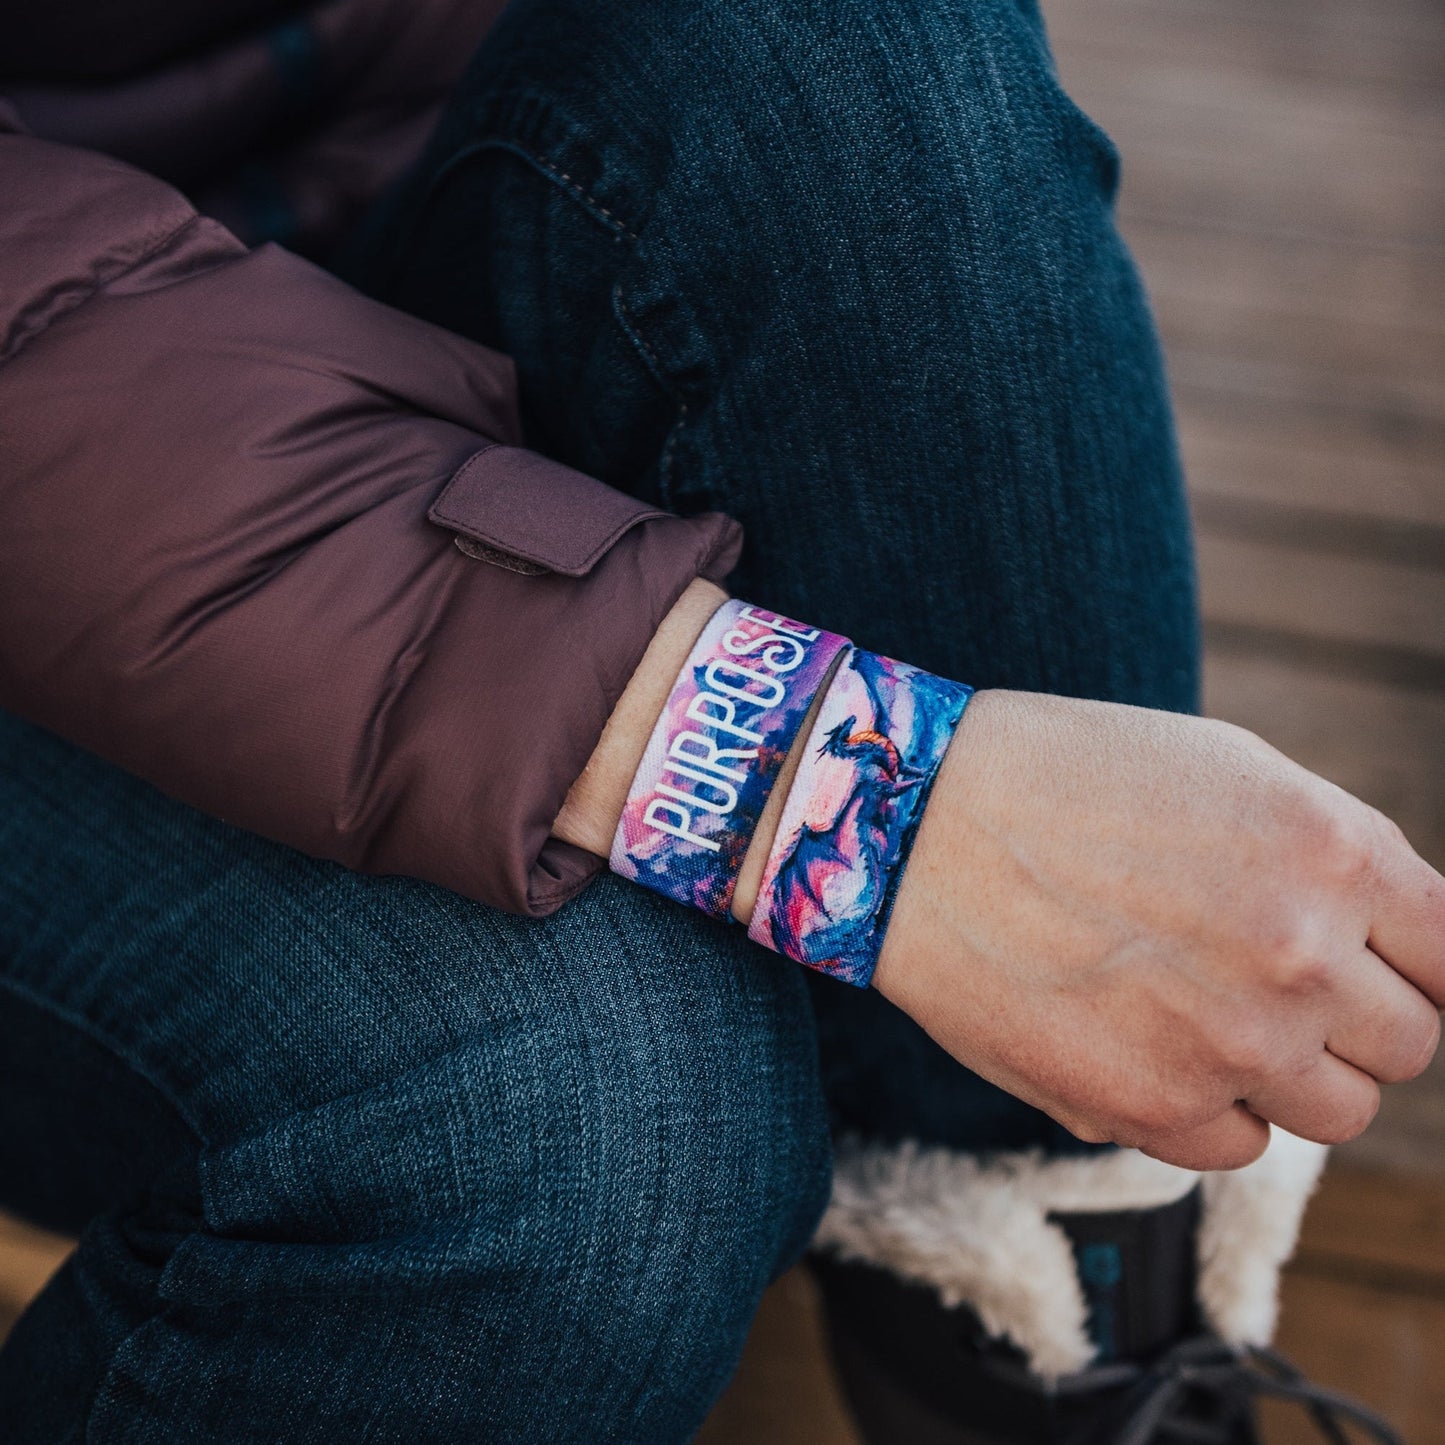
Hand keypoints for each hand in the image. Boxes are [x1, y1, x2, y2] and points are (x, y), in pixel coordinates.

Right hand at [872, 690, 1444, 1170]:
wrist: (912, 823)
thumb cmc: (1062, 778)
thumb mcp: (1227, 769)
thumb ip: (1335, 860)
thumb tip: (1391, 948)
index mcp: (1334, 855)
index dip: (1410, 959)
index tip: (1371, 962)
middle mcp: (1300, 959)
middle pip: (1406, 1045)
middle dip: (1348, 1016)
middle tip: (1266, 980)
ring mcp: (1229, 1046)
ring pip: (1334, 1110)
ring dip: (1284, 1069)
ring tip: (1200, 1011)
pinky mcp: (1148, 1109)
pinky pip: (1238, 1146)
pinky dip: (1208, 1106)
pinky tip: (1143, 1040)